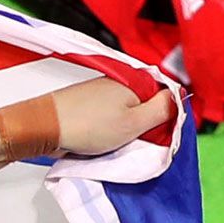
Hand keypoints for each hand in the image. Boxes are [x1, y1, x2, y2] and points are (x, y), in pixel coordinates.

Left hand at [51, 77, 173, 158]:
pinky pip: (110, 117)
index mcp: (136, 82)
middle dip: (146, 123)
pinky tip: (103, 139)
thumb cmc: (87, 126)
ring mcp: (102, 92)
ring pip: (128, 112)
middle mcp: (120, 83)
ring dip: (127, 128)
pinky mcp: (89, 104)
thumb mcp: (135, 122)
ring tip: (117, 140)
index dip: (167, 115)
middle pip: (147, 104)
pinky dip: (110, 129)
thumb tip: (178, 98)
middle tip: (137, 139)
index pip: (166, 95)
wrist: (45, 127)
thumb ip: (162, 109)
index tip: (160, 133)